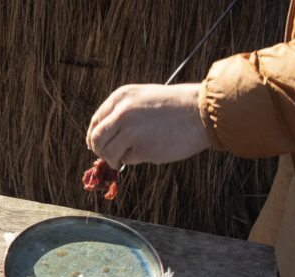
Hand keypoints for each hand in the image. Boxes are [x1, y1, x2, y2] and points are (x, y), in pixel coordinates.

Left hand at [86, 83, 211, 168]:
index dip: (93, 137)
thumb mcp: (143, 99)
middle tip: (108, 157)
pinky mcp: (141, 148)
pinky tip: (149, 151)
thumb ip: (122, 113)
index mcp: (120, 97)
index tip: (95, 145)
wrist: (201, 112)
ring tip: (126, 158)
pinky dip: (133, 160)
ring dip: (114, 159)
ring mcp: (130, 131)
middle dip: (99, 151)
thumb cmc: (174, 106)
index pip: (96, 121)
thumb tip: (103, 138)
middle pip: (96, 139)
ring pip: (108, 153)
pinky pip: (127, 160)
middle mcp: (121, 113)